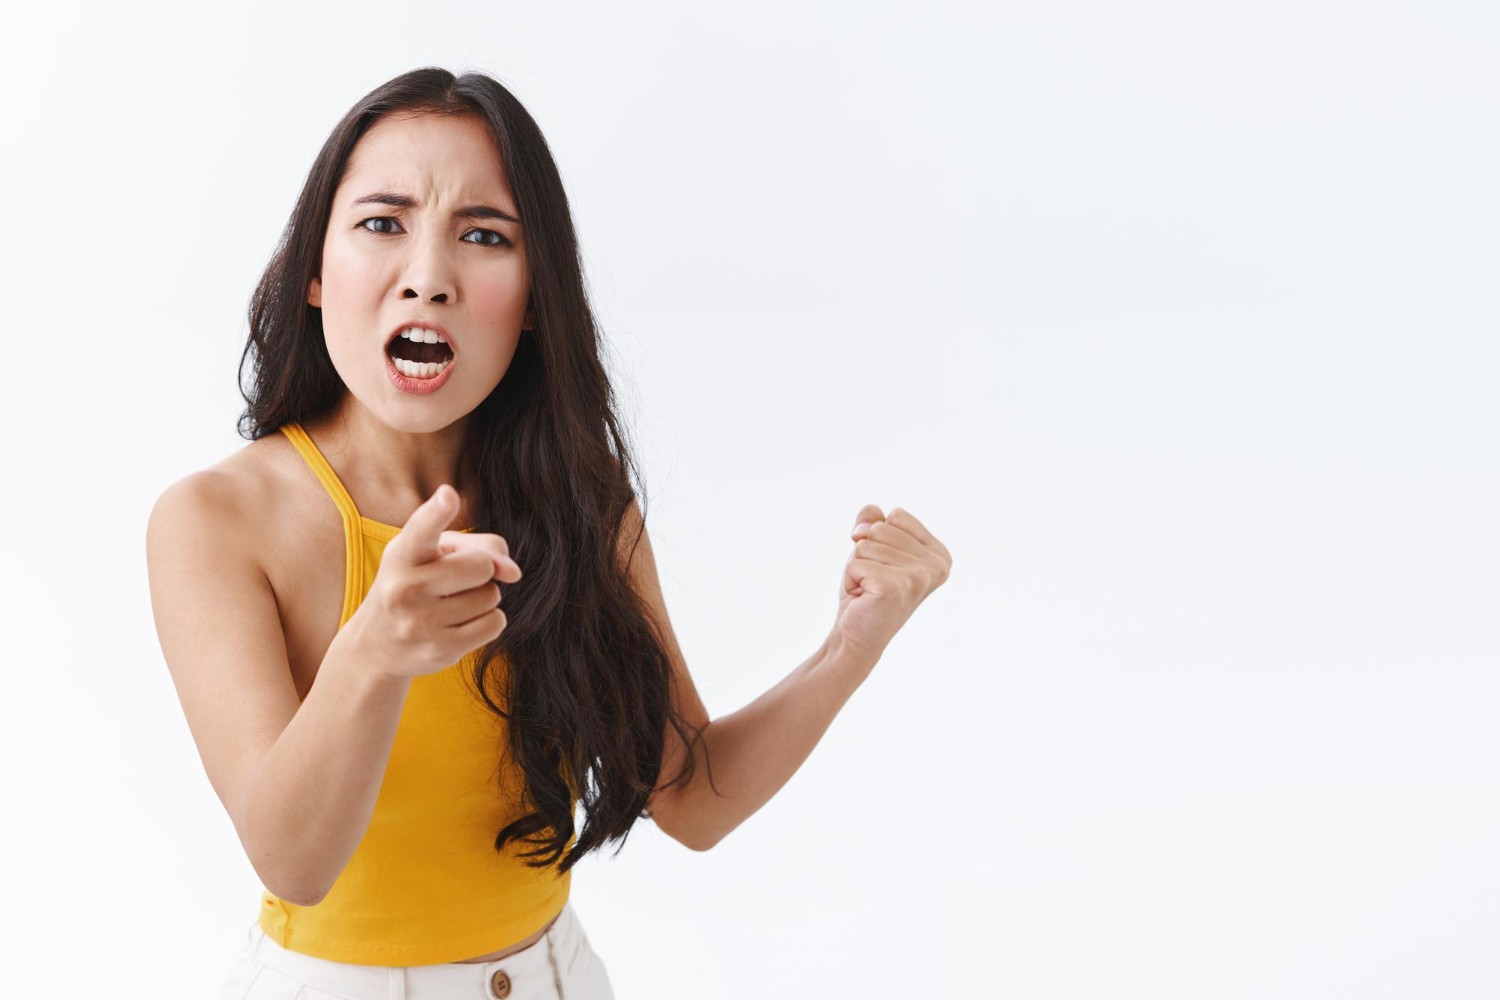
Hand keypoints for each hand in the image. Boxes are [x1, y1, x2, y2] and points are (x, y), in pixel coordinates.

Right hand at [344, 484, 522, 679]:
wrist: (376, 646)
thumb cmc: (413, 584)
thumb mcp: (433, 554)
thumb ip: (479, 546)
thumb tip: (513, 572)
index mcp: (401, 555)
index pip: (421, 530)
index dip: (437, 512)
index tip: (448, 495)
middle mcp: (405, 588)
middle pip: (481, 565)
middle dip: (480, 569)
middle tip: (455, 579)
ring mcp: (422, 623)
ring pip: (491, 595)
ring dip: (483, 596)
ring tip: (452, 603)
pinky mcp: (441, 650)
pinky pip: (495, 623)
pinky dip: (487, 620)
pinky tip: (461, 622)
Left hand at [830, 505, 952, 674]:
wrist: (856, 635)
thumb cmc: (866, 589)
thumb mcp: (872, 546)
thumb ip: (872, 519)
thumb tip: (865, 526)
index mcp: (939, 554)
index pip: (897, 516)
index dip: (879, 537)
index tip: (885, 565)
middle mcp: (937, 566)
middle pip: (880, 528)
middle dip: (866, 552)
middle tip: (874, 580)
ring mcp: (918, 577)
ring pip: (865, 544)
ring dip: (858, 567)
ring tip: (869, 590)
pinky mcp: (895, 588)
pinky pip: (855, 562)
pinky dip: (851, 579)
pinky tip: (864, 598)